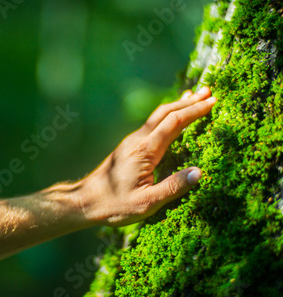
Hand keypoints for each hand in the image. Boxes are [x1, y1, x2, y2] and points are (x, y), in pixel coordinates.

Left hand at [74, 86, 216, 225]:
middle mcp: (137, 141)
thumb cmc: (114, 205)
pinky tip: (171, 121)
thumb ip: (173, 188)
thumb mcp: (147, 203)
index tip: (213, 102)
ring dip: (177, 107)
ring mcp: (131, 143)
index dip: (195, 111)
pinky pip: (151, 126)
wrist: (84, 201)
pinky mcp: (128, 148)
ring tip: (194, 97)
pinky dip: (166, 118)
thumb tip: (199, 172)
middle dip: (188, 102)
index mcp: (145, 151)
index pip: (174, 123)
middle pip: (165, 113)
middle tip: (209, 91)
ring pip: (156, 118)